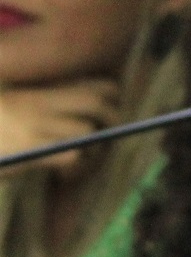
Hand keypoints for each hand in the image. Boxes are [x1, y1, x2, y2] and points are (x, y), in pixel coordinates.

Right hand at [0, 78, 120, 176]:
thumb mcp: (14, 109)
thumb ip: (42, 107)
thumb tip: (85, 117)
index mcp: (34, 90)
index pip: (89, 81)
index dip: (109, 96)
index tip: (108, 111)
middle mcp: (37, 103)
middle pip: (98, 102)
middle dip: (112, 120)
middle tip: (103, 138)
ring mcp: (34, 126)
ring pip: (89, 131)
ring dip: (94, 149)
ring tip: (80, 161)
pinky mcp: (30, 150)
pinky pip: (74, 155)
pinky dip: (78, 168)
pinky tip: (64, 176)